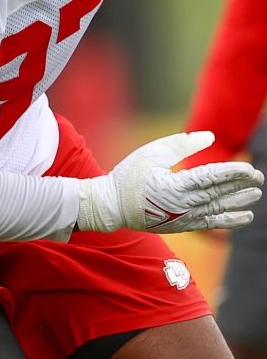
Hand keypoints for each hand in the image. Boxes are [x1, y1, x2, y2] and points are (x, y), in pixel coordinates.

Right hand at [77, 131, 262, 232]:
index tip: (248, 168)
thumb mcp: (151, 153)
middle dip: (241, 185)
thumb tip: (210, 138)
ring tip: (255, 194)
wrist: (111, 206)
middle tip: (258, 178)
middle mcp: (183, 204)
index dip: (233, 173)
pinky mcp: (183, 226)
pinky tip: (244, 216)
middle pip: (220, 193)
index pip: (212, 177)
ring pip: (219, 209)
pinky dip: (229, 221)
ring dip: (239, 202)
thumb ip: (182, 144)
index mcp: (175, 185)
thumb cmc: (129, 176)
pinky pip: (212, 224)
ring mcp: (184, 218)